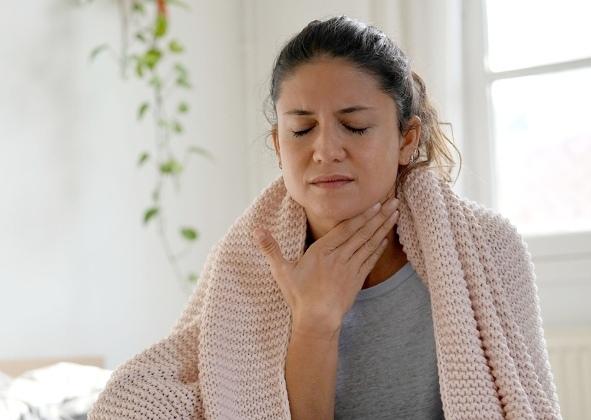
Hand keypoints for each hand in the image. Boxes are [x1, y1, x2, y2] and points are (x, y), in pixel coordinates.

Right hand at [253, 195, 399, 336]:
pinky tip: (385, 238)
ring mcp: (351, 269)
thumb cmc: (298, 296)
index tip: (374, 203)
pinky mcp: (357, 280)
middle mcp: (340, 257)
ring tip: (395, 214)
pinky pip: (370, 259)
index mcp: (322, 251)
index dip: (361, 215)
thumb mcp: (281, 271)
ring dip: (383, 228)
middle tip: (393, 201)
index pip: (346, 229)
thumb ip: (270, 248)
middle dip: (379, 216)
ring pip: (369, 243)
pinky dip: (379, 247)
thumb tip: (255, 230)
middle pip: (362, 232)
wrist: (317, 320)